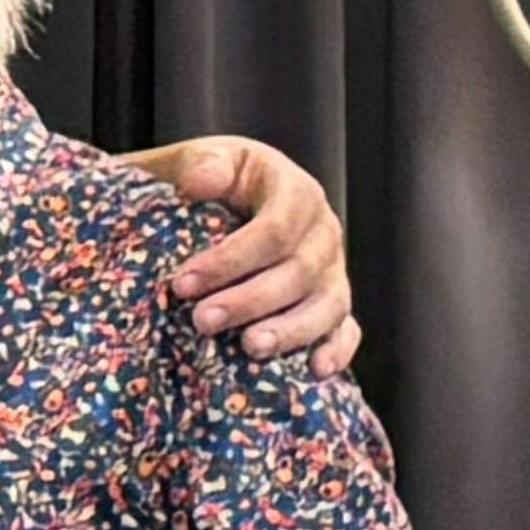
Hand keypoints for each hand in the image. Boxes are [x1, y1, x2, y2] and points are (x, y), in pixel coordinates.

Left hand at [152, 135, 360, 374]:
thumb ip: (202, 163)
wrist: (228, 194)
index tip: (183, 283)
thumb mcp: (203, 158)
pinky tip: (316, 370)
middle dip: (248, 301)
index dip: (230, 260)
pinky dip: (338, 348)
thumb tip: (201, 182)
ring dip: (291, 330)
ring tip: (251, 348)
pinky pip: (346, 327)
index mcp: (295, 192)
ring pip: (327, 304)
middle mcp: (322, 232)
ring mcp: (332, 269)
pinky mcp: (332, 300)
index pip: (273, 230)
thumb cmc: (210, 179)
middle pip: (297, 272)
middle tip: (201, 322)